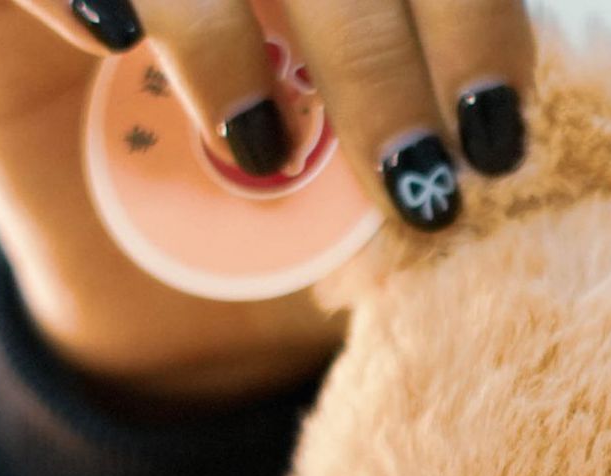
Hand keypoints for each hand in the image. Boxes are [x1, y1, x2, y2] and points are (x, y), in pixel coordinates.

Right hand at [0, 0, 534, 401]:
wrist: (159, 312)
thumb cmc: (286, 240)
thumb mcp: (361, 203)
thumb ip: (409, 144)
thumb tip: (476, 133)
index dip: (469, 17)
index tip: (493, 136)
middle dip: (370, 46)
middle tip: (408, 170)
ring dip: (222, 24)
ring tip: (260, 147)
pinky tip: (117, 41)